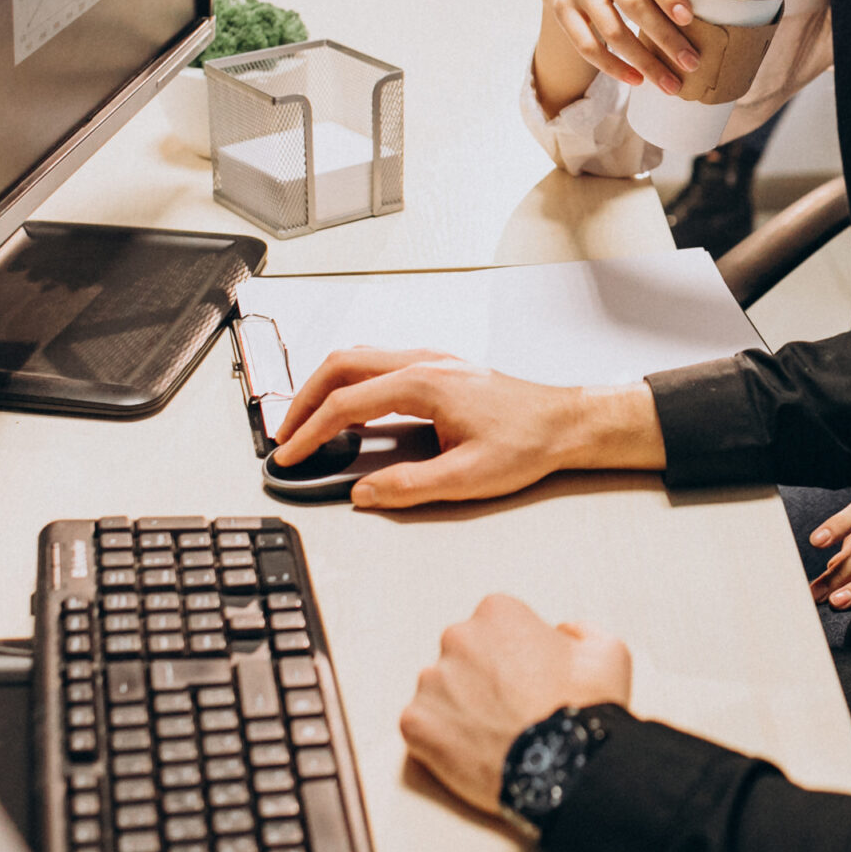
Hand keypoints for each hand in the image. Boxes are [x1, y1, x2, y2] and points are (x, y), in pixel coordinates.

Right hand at [269, 348, 665, 507]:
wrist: (566, 423)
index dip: (311, 432)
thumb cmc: (528, 442)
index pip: (347, 404)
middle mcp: (425, 362)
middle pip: (342, 365)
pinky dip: (351, 383)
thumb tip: (363, 493)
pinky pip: (380, 364)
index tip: (291, 456)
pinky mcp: (441, 368)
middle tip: (284, 434)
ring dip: (326, 386)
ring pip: (359, 358)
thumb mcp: (467, 477)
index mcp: (425, 383)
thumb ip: (409, 487)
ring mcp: (433, 360)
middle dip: (303, 399)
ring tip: (307, 421)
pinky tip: (351, 409)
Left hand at [400, 595, 633, 814]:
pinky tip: (472, 751)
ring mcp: (432, 682)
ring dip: (460, 706)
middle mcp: (457, 638)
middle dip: (483, 676)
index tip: (529, 678)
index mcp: (498, 613)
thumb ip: (581, 631)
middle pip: (464, 653)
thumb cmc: (588, 709)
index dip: (516, 653)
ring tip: (492, 735)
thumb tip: (563, 633)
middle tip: (511, 708)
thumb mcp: (608, 652)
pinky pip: (420, 726)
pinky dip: (440, 738)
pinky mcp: (416, 723)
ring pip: (440, 689)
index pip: (497, 624)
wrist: (566, 768)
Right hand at [539, 0, 697, 95]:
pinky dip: (614, 67)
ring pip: (611, 31)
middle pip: (631, 3)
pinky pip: (587, 46)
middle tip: (690, 61)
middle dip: (664, 37)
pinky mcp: (561, 10)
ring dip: (644, 61)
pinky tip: (636, 79)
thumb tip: (714, 4)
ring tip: (669, 83)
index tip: (688, 18)